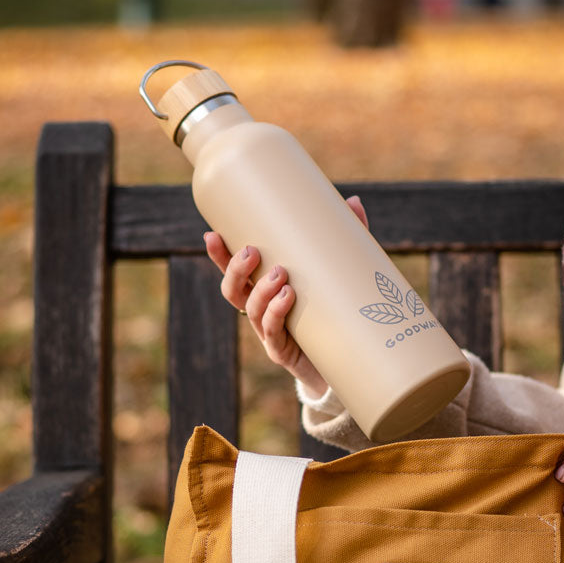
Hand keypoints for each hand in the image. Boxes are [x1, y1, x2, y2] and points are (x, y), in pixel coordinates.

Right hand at [204, 195, 368, 400]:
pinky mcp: (286, 351)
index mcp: (266, 290)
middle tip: (253, 252)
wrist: (350, 361)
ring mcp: (271, 332)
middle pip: (234, 290)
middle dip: (236, 270)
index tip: (211, 233)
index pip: (235, 271)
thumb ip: (346, 237)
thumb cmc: (338, 309)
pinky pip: (274, 333)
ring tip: (280, 275)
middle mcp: (262, 310)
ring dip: (261, 291)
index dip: (219, 255)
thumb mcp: (341, 270)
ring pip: (252, 311)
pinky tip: (287, 299)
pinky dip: (276, 314)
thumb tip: (352, 201)